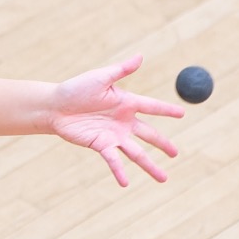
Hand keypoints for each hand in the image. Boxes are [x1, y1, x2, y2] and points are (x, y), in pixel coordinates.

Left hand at [48, 55, 183, 186]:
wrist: (54, 106)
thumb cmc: (76, 89)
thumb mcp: (100, 78)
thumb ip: (121, 71)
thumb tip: (141, 56)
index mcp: (126, 103)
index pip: (152, 107)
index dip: (167, 110)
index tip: (183, 114)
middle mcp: (123, 121)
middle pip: (149, 135)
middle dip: (164, 144)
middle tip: (176, 153)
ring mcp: (113, 135)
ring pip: (136, 153)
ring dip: (150, 166)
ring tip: (163, 178)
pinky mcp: (100, 145)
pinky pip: (113, 160)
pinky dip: (119, 171)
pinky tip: (125, 183)